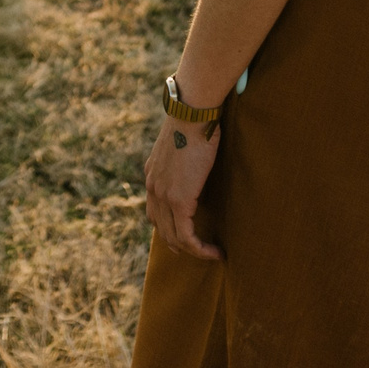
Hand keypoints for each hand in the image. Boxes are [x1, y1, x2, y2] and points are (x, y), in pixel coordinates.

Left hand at [143, 115, 223, 260]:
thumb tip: (198, 162)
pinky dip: (200, 249)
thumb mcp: (183, 143)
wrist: (192, 114)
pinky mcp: (179, 201)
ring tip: (212, 253)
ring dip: (193, 250)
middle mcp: (153, 188)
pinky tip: (215, 252)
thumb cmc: (195, 121)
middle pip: (161, 229)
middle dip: (180, 244)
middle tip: (201, 250)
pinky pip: (187, 236)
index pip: (155, 212)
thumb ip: (184, 160)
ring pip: (174, 237)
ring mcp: (163, 196)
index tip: (189, 233)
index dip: (170, 227)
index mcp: (152, 175)